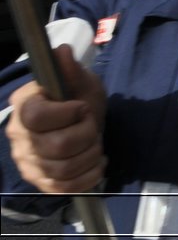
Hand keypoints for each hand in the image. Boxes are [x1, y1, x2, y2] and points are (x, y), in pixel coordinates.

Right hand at [5, 46, 106, 193]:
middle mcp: (18, 135)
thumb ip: (71, 71)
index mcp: (24, 105)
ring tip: (95, 143)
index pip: (38, 117)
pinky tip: (97, 162)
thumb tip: (62, 51)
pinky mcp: (39, 180)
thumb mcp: (81, 81)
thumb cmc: (79, 98)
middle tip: (92, 126)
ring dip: (91, 156)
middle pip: (57, 147)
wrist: (80, 122)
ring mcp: (26, 161)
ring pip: (63, 170)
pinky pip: (65, 188)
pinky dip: (89, 175)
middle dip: (87, 136)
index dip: (69, 114)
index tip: (83, 107)